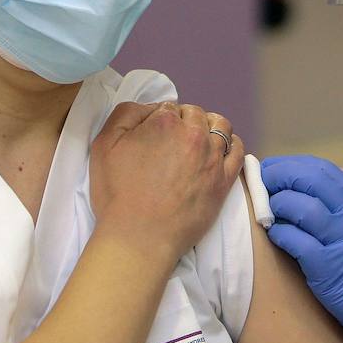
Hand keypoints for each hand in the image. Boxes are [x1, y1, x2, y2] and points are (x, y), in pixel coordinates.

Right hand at [90, 102, 243, 262]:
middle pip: (195, 114)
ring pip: (220, 126)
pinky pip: (238, 151)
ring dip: (209, 127)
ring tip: (198, 141)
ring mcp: (213, 156)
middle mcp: (194, 134)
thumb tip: (149, 108)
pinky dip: (231, 144)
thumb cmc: (118, 193)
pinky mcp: (224, 179)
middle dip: (184, 121)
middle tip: (171, 141)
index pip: (167, 107)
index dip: (159, 119)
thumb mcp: (104, 144)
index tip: (153, 135)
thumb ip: (126, 114)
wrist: (140, 236)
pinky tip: (221, 149)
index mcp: (164, 122)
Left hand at [262, 155, 342, 342]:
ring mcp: (341, 240)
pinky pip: (294, 240)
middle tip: (262, 181)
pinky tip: (275, 235)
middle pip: (309, 179)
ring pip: (300, 206)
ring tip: (268, 211)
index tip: (274, 168)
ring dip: (277, 203)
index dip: (293, 164)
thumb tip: (303, 195)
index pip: (323, 169)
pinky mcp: (327, 267)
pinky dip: (279, 233)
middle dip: (279, 175)